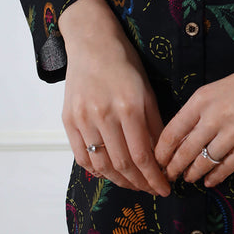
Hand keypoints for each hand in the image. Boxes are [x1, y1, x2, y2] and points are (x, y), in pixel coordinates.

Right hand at [60, 0, 169, 196]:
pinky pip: (81, 157)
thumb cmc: (124, 63)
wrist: (91, 43)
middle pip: (122, 165)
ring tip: (133, 184)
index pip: (143, 155)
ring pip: (101, 165)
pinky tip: (109, 173)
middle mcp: (104, 115)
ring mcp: (83, 119)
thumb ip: (154, 123)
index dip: (154, 178)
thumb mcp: (147, 90)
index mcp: (129, 106)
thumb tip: (162, 156)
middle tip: (151, 190)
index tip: (165, 189)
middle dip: (140, 184)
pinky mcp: (68, 120)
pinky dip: (96, 170)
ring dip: (119, 181)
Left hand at [154, 53, 233, 187]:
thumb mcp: (218, 88)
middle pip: (186, 150)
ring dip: (194, 173)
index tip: (157, 160)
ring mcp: (233, 133)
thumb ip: (201, 110)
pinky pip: (227, 166)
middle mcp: (214, 117)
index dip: (162, 151)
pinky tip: (210, 181)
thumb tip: (183, 135)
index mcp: (202, 100)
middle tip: (169, 176)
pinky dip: (216, 176)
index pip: (173, 131)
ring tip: (189, 178)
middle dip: (174, 167)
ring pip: (205, 161)